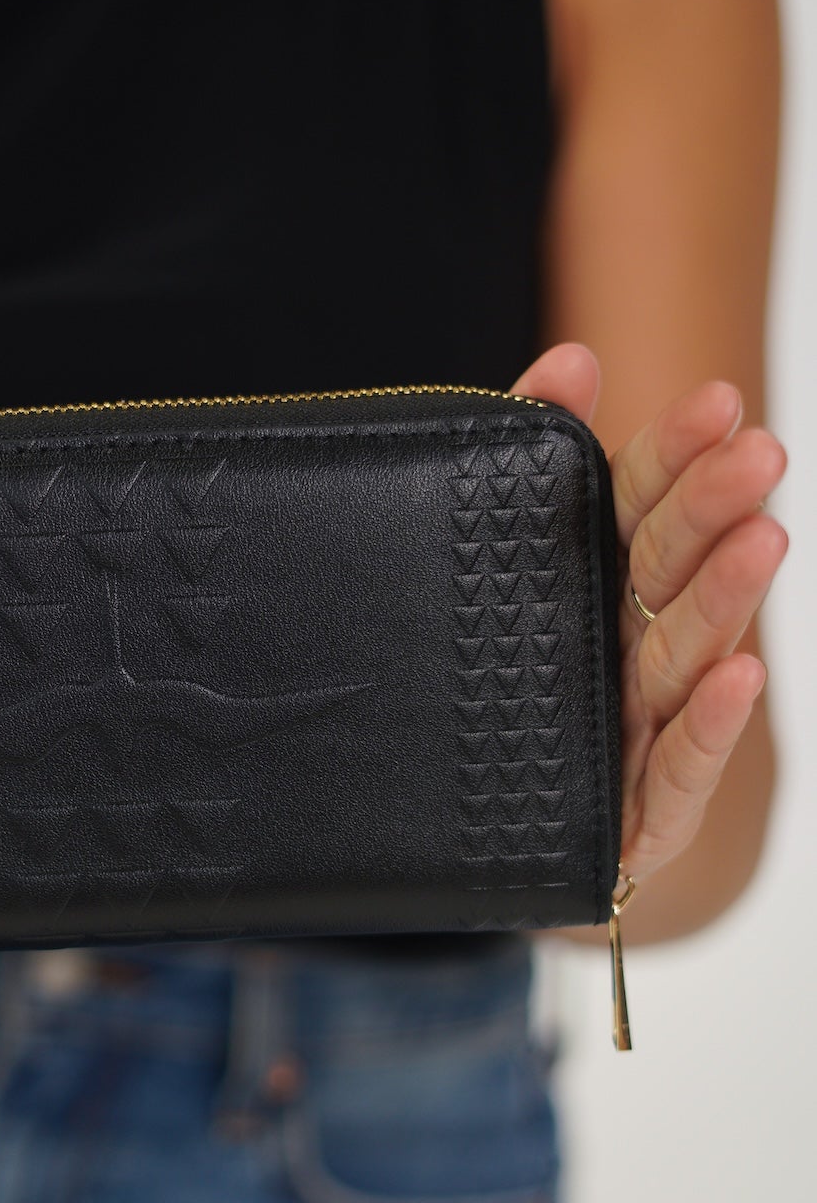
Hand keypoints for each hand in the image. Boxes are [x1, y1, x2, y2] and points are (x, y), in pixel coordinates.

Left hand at [510, 344, 787, 887]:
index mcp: (595, 583)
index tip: (717, 402)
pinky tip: (740, 672)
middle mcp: (628, 648)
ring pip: (685, 654)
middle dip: (714, 509)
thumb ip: (518, 461)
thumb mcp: (481, 569)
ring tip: (761, 536)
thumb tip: (571, 359)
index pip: (642, 506)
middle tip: (755, 454)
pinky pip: (678, 765)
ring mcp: (640, 728)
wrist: (442, 844)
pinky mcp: (641, 811)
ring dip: (727, 595)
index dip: (676, 455)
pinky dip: (709, 722)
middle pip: (672, 569)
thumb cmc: (485, 693)